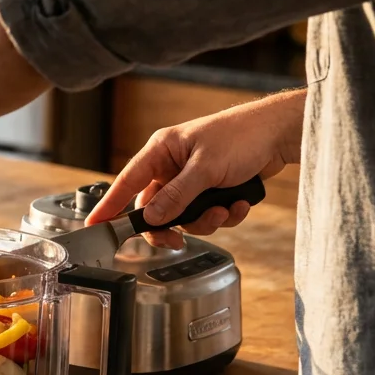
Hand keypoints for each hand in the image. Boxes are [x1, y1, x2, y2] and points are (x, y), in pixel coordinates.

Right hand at [87, 89, 304, 247]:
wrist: (280, 134)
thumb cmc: (241, 135)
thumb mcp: (205, 168)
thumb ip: (176, 196)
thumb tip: (152, 218)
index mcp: (162, 151)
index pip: (127, 182)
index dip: (109, 206)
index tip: (95, 226)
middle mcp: (173, 166)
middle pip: (156, 208)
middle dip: (172, 225)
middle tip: (178, 240)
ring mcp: (193, 180)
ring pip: (184, 216)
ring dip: (205, 220)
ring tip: (224, 209)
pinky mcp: (212, 190)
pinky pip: (207, 214)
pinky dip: (224, 214)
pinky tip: (239, 203)